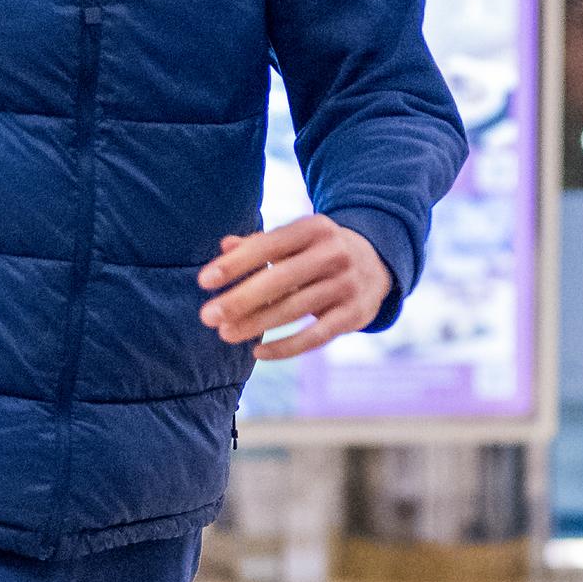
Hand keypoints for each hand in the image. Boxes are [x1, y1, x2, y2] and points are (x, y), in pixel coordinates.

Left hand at [198, 213, 390, 360]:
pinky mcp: (354, 315)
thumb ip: (259, 244)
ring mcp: (347, 285)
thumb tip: (224, 245)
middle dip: (241, 299)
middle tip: (207, 316)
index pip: (269, 245)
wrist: (378, 262)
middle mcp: (334, 254)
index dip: (236, 264)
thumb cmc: (317, 251)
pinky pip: (315, 336)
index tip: (204, 281)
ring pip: (294, 309)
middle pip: (280, 280)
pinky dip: (285, 348)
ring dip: (256, 324)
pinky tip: (257, 353)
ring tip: (225, 334)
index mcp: (315, 228)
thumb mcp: (295, 239)